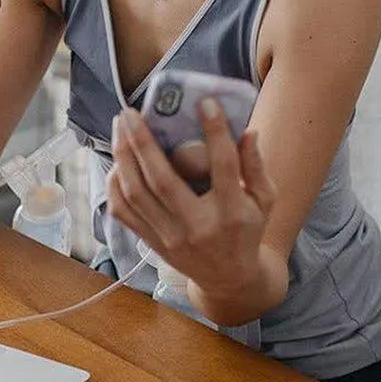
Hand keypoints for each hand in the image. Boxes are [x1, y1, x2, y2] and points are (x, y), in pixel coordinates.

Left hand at [106, 100, 275, 302]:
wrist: (229, 279)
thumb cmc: (247, 230)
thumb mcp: (264, 200)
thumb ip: (257, 166)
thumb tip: (248, 131)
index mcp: (232, 213)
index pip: (224, 167)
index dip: (216, 132)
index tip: (205, 102)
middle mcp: (197, 226)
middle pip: (162, 180)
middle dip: (142, 141)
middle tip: (131, 112)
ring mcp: (170, 237)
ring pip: (136, 194)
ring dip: (123, 157)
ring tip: (120, 127)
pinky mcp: (152, 243)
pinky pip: (123, 213)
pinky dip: (115, 185)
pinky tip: (118, 161)